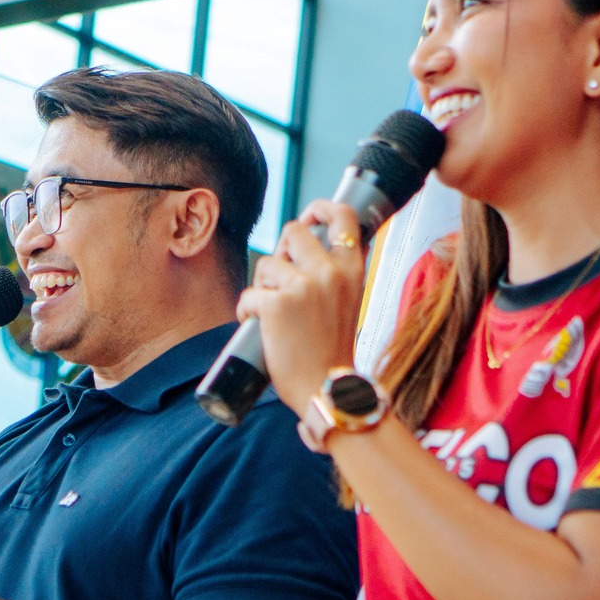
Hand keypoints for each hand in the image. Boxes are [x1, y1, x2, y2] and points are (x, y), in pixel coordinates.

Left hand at [235, 200, 365, 412]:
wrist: (327, 391)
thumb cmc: (332, 354)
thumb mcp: (347, 304)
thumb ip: (333, 276)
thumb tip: (300, 253)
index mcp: (353, 270)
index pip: (343, 217)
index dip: (321, 208)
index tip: (309, 216)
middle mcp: (331, 272)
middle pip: (293, 232)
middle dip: (281, 253)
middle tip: (280, 281)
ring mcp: (304, 286)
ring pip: (267, 265)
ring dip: (263, 287)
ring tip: (273, 314)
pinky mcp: (277, 303)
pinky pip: (249, 294)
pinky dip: (247, 311)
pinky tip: (256, 325)